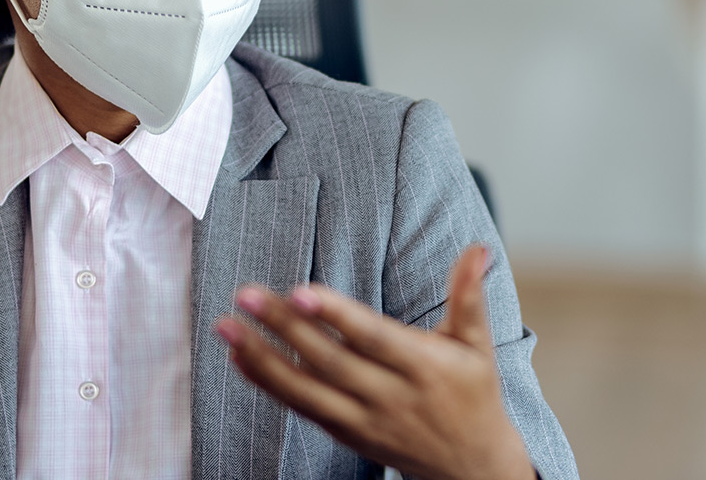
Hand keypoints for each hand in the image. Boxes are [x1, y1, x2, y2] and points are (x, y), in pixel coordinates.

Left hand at [216, 244, 533, 479]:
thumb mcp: (476, 345)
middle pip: (329, 360)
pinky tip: (239, 358)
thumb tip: (479, 247)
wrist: (471, 468)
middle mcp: (389, 396)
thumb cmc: (473, 394)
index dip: (337, 315)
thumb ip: (469, 294)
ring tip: (226, 325)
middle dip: (284, 327)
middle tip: (247, 294)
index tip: (301, 289)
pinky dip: (267, 384)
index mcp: (422, 367)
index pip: (372, 337)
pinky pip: (301, 408)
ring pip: (305, 390)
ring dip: (261, 358)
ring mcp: (364, 420)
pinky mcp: (346, 435)